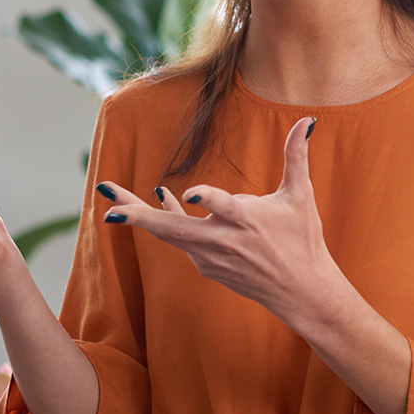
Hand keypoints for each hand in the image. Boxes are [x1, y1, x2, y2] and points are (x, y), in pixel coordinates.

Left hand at [99, 117, 336, 325]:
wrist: (301, 292)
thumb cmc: (303, 241)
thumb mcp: (300, 197)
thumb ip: (296, 156)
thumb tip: (305, 121)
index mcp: (249, 221)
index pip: (223, 208)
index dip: (206, 199)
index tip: (186, 192)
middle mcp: (224, 241)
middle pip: (174, 229)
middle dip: (138, 217)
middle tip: (108, 206)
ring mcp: (212, 257)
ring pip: (169, 234)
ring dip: (139, 215)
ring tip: (110, 195)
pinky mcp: (207, 266)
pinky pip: (179, 239)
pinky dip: (167, 220)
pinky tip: (160, 200)